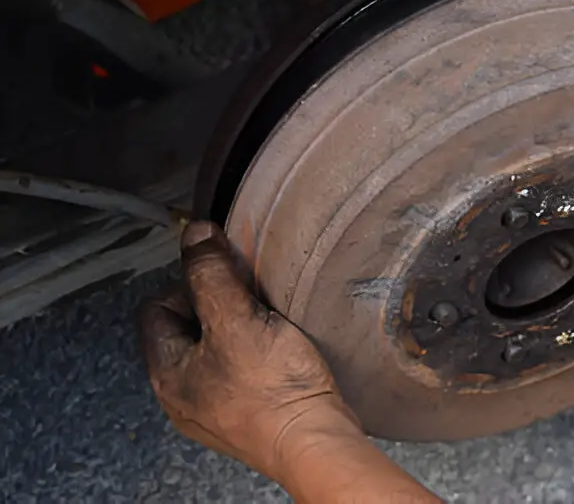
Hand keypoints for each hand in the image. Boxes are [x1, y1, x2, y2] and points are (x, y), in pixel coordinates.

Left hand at [138, 222, 362, 483]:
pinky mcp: (245, 416)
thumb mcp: (237, 319)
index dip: (188, 284)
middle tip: (251, 301)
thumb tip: (193, 233)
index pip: (156, 308)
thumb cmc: (273, 389)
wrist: (315, 442)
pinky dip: (256, 355)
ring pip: (215, 350)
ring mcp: (213, 411)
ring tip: (270, 325)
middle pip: (186, 329)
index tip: (226, 280)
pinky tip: (280, 352)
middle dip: (217, 306)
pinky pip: (239, 373)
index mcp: (167, 373)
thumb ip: (211, 274)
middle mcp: (182, 396)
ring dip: (239, 329)